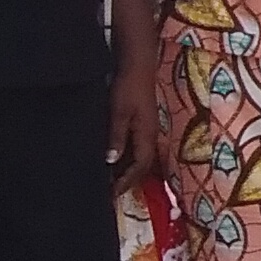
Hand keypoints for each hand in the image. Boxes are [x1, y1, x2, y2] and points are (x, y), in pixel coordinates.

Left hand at [108, 54, 167, 198]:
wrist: (137, 66)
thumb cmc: (128, 88)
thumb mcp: (119, 113)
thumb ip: (117, 137)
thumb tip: (111, 161)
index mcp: (147, 136)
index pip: (139, 167)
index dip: (126, 182)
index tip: (111, 194)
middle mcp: (150, 136)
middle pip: (142, 167)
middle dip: (128, 182)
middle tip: (110, 194)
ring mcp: (147, 130)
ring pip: (139, 158)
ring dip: (127, 171)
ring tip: (110, 182)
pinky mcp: (141, 124)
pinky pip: (136, 149)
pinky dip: (125, 159)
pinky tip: (113, 161)